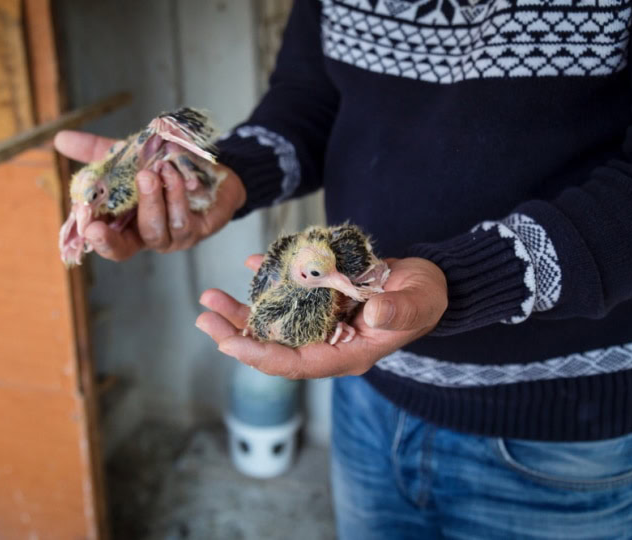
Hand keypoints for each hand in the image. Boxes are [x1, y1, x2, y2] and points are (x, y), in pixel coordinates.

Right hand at [54, 130, 246, 260]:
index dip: (98, 241)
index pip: (106, 244)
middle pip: (126, 248)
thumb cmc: (166, 170)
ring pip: (157, 230)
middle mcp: (148, 238)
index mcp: (126, 227)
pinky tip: (174, 174)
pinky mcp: (198, 230)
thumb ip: (96, 152)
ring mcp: (174, 238)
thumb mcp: (129, 158)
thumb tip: (59, 139)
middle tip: (106, 211)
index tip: (89, 229)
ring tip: (153, 171)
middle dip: (117, 232)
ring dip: (153, 200)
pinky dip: (176, 195)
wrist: (212, 170)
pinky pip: (182, 219)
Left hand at [196, 257, 447, 378]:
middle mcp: (327, 342)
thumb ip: (398, 310)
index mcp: (347, 353)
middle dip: (236, 334)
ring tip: (210, 297)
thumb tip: (374, 311)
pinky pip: (286, 297)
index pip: (296, 363)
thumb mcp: (419, 303)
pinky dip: (267, 282)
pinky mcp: (319, 301)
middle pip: (274, 346)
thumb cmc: (425, 298)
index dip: (260, 355)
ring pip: (272, 324)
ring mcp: (321, 323)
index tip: (227, 344)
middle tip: (205, 317)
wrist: (427, 283)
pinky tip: (250, 264)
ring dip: (241, 311)